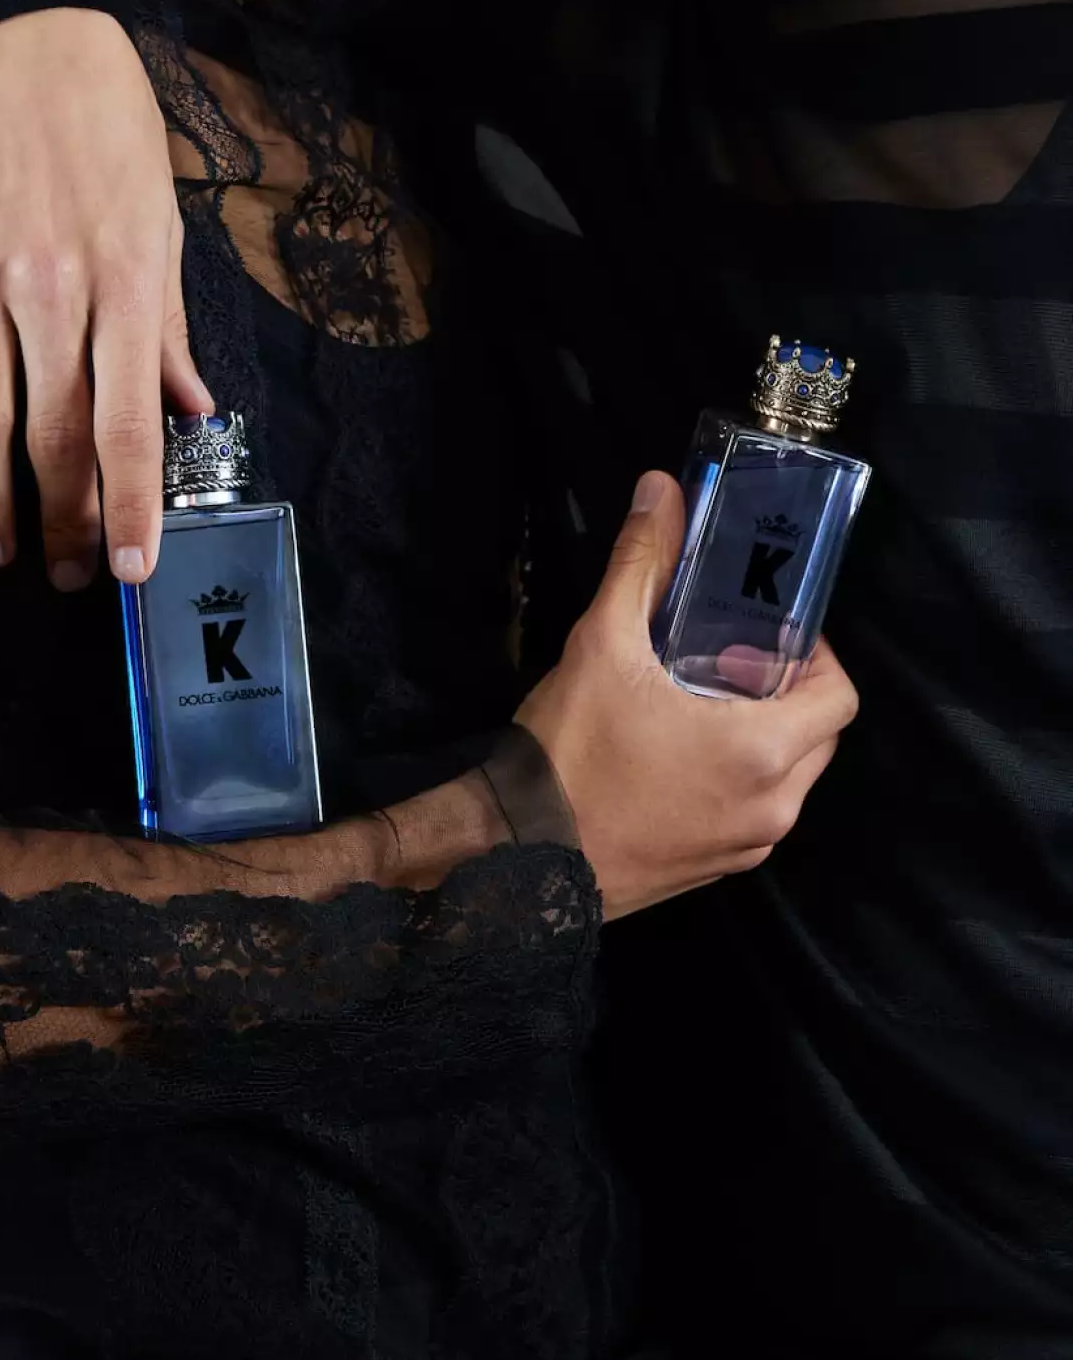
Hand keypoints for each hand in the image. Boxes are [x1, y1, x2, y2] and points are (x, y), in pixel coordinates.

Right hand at [0, 10, 210, 588]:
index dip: (129, 508)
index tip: (131, 568)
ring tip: (0, 549)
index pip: (128, 425)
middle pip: (50, 437)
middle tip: (71, 574)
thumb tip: (191, 413)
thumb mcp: (165, 230)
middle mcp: (51, 288)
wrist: (28, 41)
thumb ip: (170, 332)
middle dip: (63, 522)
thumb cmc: (113, 138)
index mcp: (126, 285)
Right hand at [517, 472, 858, 919]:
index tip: (768, 634)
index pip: (840, 696)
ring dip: (764, 738)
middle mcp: (772, 808)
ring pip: (789, 779)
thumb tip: (662, 489)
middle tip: (731, 660)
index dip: (816, 655)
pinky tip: (678, 755)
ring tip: (701, 704)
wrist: (519, 856)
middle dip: (789, 694)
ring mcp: (745, 847)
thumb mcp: (602, 644)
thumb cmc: (571, 752)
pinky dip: (737, 780)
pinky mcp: (715, 870)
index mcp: (764, 752)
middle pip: (821, 737)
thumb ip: (642, 563)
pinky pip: (753, 814)